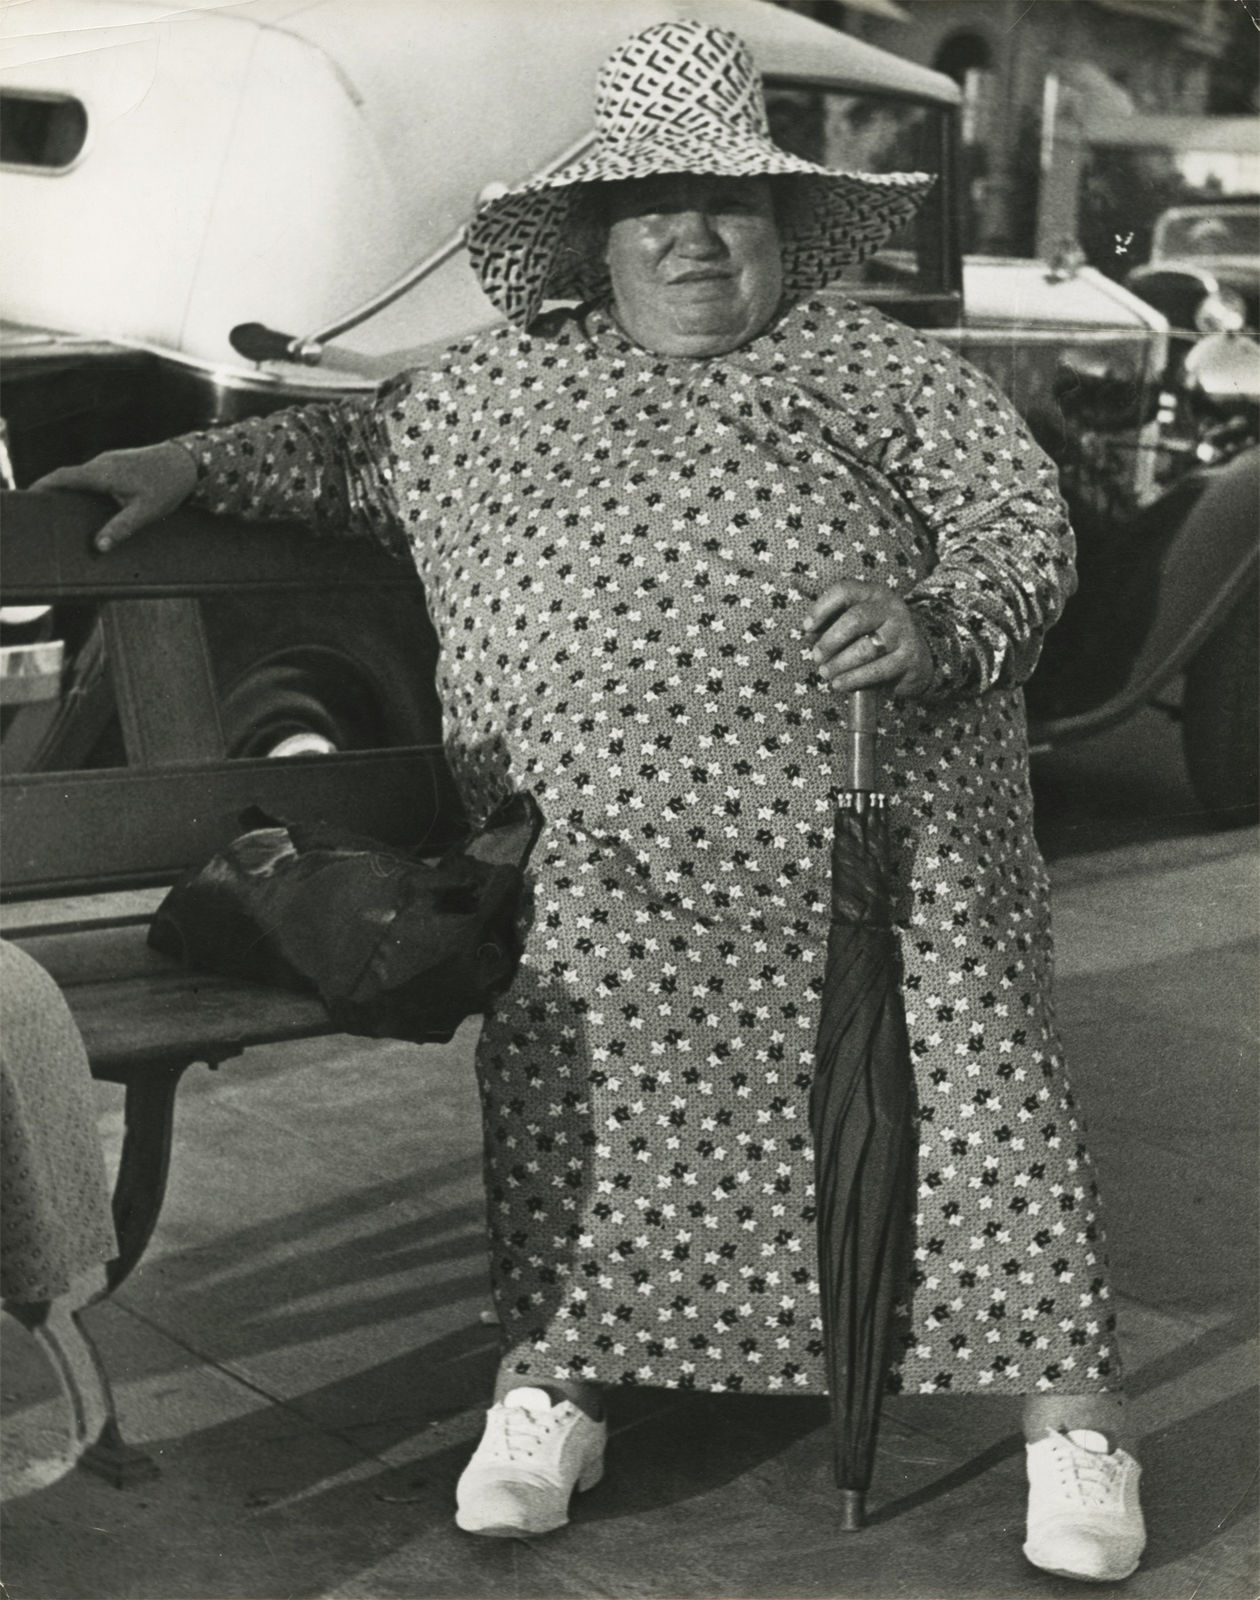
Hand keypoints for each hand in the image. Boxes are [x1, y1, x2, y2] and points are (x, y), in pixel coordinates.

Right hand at [29, 443, 198, 551]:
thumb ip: (121, 528)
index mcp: (102, 473)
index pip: (63, 476)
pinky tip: (89, 507)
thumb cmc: (167, 486)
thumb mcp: (145, 512)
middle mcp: (101, 463)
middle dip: (54, 493)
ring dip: (71, 491)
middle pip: (68, 477)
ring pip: (82, 477)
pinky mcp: (117, 464)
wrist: (188, 462)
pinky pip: (94, 476)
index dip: (43, 486)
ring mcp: (109, 462)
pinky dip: (86, 489)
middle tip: (43, 514)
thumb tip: (99, 547)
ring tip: (62, 514)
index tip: (29, 497)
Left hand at [805, 580, 932, 699]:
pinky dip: (854, 679)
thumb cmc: (875, 638)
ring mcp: (903, 632)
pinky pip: (877, 670)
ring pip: (866, 648)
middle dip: (830, 641)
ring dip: (839, 663)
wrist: (915, 658)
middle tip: (816, 657)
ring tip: (825, 673)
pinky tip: (839, 684)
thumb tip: (810, 636)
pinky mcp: (909, 657)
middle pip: (855, 619)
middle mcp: (891, 608)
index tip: (807, 628)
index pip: (845, 590)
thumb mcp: (857, 624)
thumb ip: (833, 624)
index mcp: (874, 594)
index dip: (821, 608)